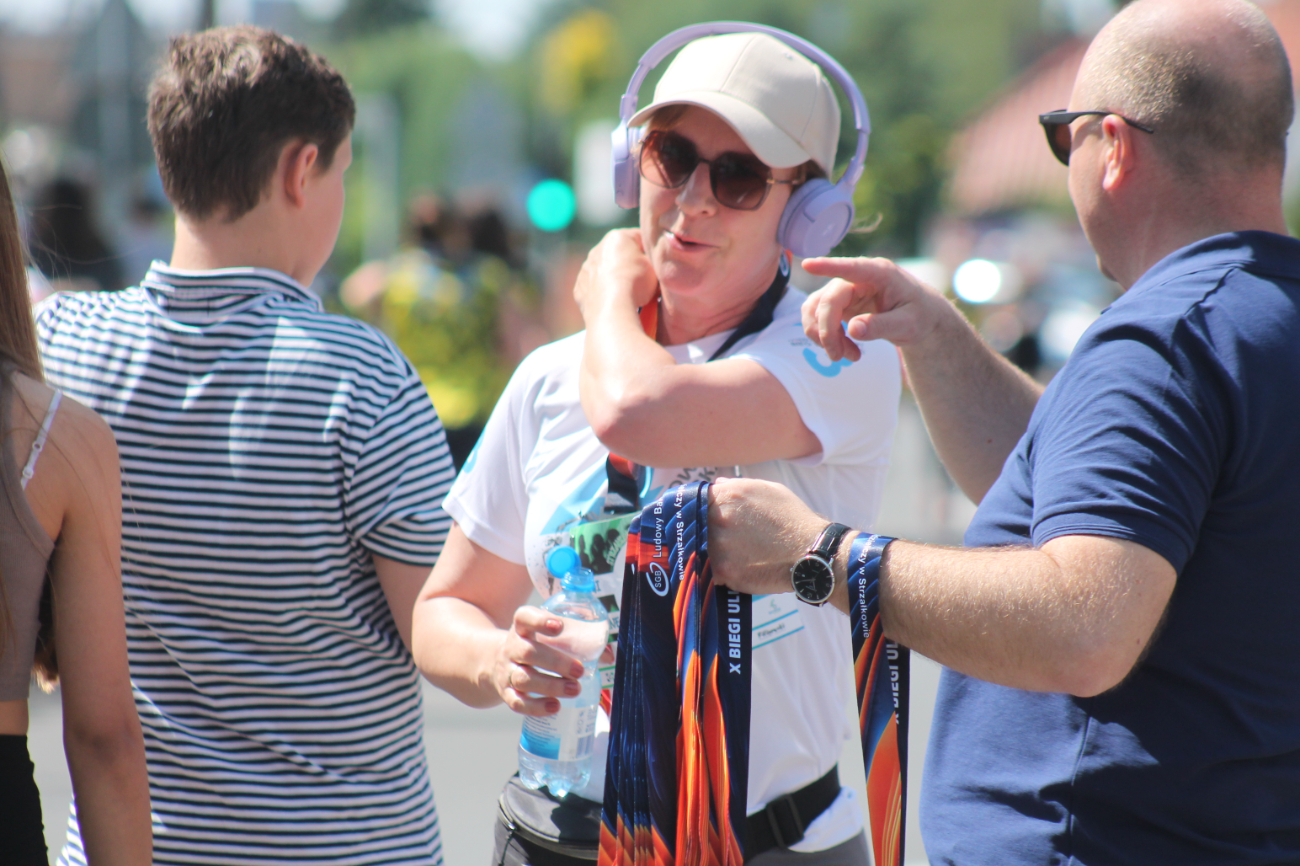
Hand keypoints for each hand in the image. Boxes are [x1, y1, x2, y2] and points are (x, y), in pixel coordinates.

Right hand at [493, 606, 585, 716]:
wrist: (495, 663)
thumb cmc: (535, 647)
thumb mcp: (546, 636)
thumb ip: (577, 641)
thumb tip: (609, 656)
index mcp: (522, 627)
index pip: (525, 617)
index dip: (540, 621)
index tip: (560, 626)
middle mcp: (511, 647)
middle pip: (527, 652)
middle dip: (555, 661)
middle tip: (579, 670)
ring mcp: (506, 671)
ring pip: (523, 679)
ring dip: (550, 685)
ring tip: (574, 689)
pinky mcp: (506, 693)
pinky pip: (517, 702)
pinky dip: (536, 707)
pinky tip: (555, 706)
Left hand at [573, 228, 658, 321]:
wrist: (612, 308)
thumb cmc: (636, 283)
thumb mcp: (655, 267)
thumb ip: (652, 259)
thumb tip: (651, 261)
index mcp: (617, 238)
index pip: (640, 237)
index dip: (650, 251)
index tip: (657, 264)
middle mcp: (597, 249)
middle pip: (619, 254)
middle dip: (630, 264)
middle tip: (643, 280)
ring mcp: (586, 269)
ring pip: (604, 270)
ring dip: (614, 277)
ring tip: (628, 293)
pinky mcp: (580, 288)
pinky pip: (594, 287)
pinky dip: (602, 292)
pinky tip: (613, 301)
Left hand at [707, 477, 826, 595]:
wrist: (811, 553)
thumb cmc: (792, 519)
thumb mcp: (768, 490)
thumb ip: (737, 486)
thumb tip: (716, 485)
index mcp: (727, 495)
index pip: (696, 500)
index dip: (700, 509)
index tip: (705, 518)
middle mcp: (718, 518)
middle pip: (698, 526)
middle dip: (709, 532)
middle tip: (730, 540)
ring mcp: (719, 545)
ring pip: (704, 549)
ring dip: (716, 552)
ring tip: (740, 555)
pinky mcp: (723, 571)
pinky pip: (712, 571)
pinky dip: (723, 571)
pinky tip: (742, 568)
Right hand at [800, 257, 949, 361]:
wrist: (921, 318)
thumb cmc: (919, 315)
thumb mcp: (908, 325)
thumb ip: (882, 326)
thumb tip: (853, 329)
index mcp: (879, 274)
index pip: (851, 268)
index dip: (828, 266)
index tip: (807, 265)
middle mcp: (858, 278)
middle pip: (829, 300)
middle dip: (828, 332)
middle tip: (839, 358)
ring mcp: (845, 290)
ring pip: (817, 309)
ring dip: (823, 336)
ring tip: (846, 355)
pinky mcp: (838, 303)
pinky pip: (817, 317)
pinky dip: (824, 336)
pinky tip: (843, 349)